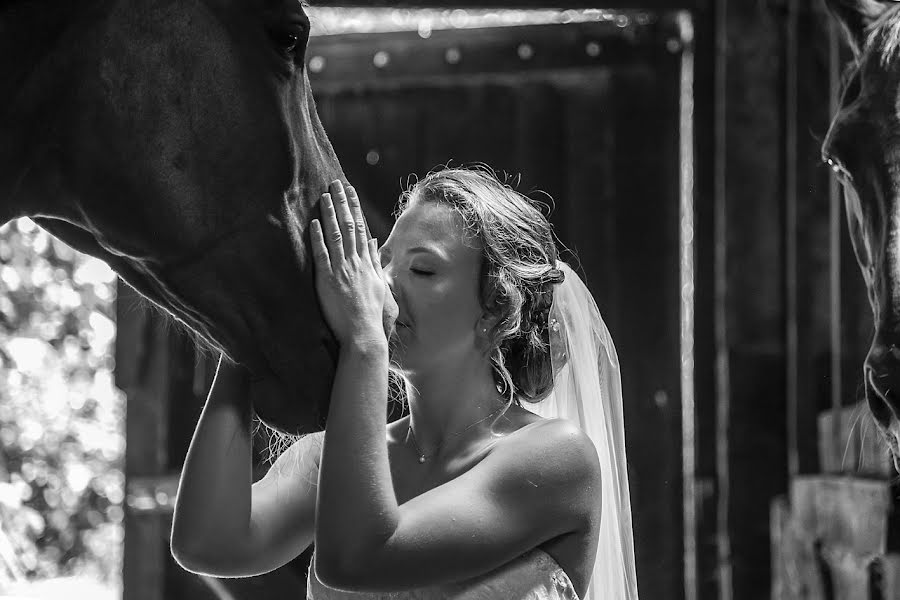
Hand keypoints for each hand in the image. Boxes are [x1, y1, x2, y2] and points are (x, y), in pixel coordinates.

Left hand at [310, 180, 390, 347]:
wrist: (363, 333)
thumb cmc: (371, 313)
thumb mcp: (379, 283)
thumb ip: (374, 260)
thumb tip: (373, 241)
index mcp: (367, 262)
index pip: (360, 228)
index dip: (354, 207)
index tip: (349, 191)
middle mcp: (355, 262)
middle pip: (349, 226)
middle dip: (342, 202)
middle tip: (335, 183)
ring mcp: (342, 270)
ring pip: (336, 235)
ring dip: (330, 214)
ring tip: (324, 195)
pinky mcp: (328, 280)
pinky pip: (322, 255)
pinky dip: (318, 238)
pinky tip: (314, 223)